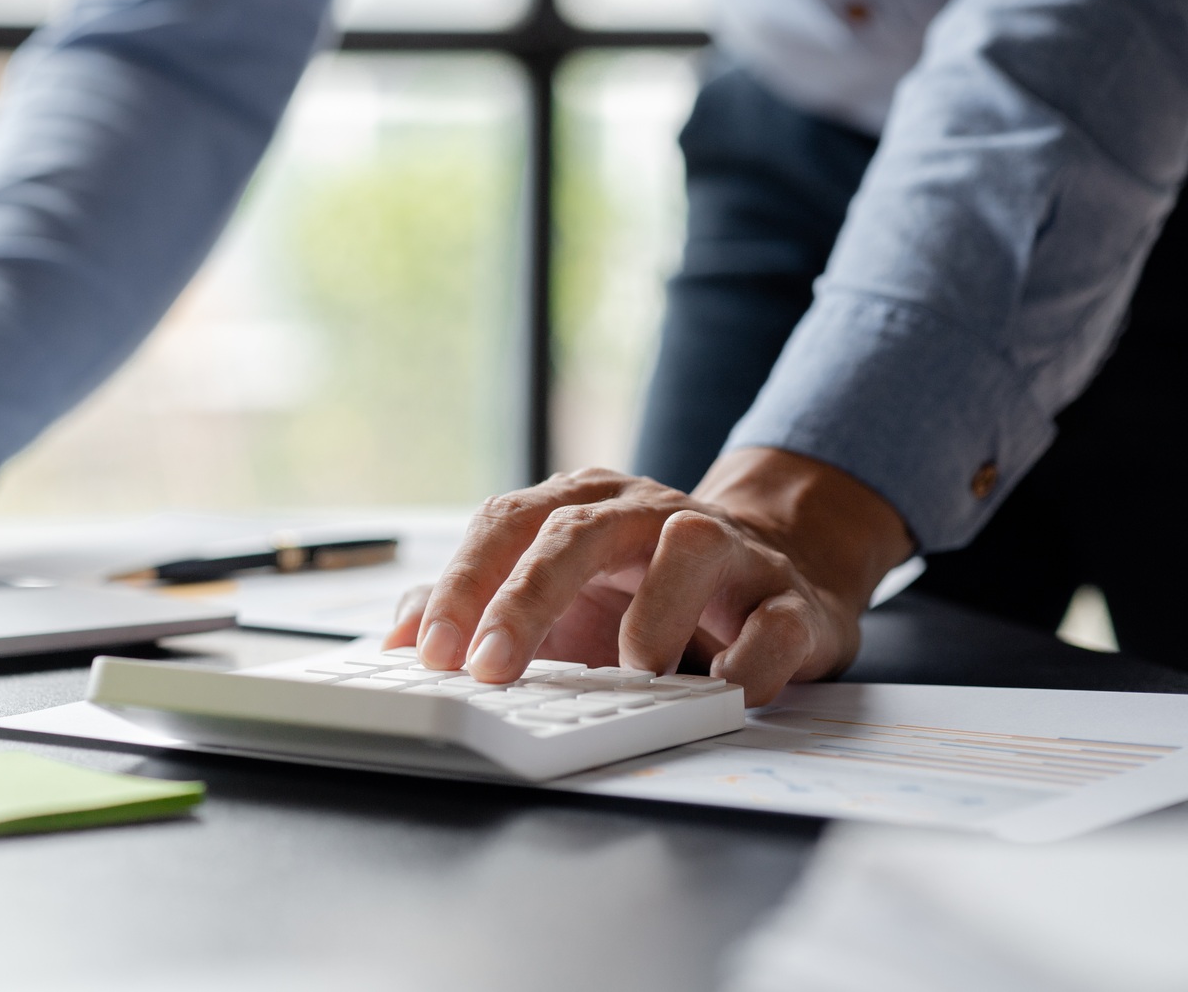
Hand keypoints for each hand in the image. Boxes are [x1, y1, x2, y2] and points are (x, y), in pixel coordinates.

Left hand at [382, 449, 912, 704]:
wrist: (778, 570)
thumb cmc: (644, 588)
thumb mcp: (557, 593)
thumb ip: (477, 604)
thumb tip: (401, 635)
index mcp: (581, 505)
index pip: (507, 525)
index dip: (464, 586)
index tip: (430, 653)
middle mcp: (647, 512)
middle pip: (577, 533)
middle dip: (524, 601)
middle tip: (490, 669)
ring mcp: (725, 548)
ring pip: (688, 551)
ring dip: (654, 615)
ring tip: (633, 672)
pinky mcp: (788, 597)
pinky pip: (774, 620)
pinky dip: (751, 657)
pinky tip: (727, 686)